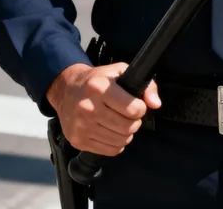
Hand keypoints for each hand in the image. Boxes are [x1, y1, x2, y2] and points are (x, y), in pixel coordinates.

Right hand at [46, 62, 160, 156]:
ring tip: (120, 122)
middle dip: (134, 122)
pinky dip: (116, 144)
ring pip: (120, 141)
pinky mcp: (78, 141)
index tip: (136, 105)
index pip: (132, 108)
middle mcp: (88, 107)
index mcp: (99, 88)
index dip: (140, 108)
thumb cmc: (98, 80)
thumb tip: (155, 104)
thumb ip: (145, 85)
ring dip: (126, 133)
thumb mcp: (121, 72)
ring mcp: (82, 126)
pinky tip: (111, 131)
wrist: (67, 91)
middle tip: (129, 115)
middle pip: (128, 127)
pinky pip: (110, 150)